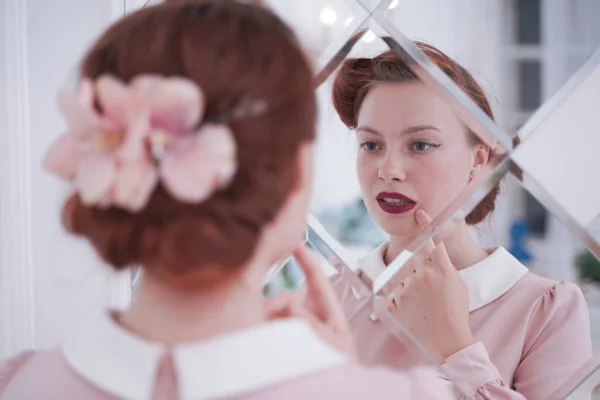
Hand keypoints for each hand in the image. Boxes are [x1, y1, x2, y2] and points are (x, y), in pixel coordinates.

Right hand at [263, 245, 357, 361]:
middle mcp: (307, 319)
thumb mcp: (334, 346)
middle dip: (278, 306)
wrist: (328, 393)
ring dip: (268, 321)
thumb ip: (314, 325)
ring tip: (267, 339)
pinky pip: (264, 328)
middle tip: (269, 321)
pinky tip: (257, 339)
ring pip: (272, 314)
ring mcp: (290, 331)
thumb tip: (291, 307)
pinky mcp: (276, 342)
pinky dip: (260, 331)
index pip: (317, 282)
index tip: (295, 243)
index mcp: (328, 314)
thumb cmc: (337, 372)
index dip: (308, 261)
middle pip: (286, 298)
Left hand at [389, 209, 474, 364]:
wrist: (450, 340)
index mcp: (441, 268)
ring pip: (401, 278)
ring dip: (409, 288)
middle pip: (412, 259)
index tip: (419, 213)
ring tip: (422, 306)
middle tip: (427, 289)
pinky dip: (398, 302)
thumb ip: (443, 265)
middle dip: (417, 270)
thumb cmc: (456, 311)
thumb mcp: (458, 283)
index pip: (430, 240)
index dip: (425, 225)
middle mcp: (423, 274)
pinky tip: (413, 312)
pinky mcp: (395, 303)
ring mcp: (407, 288)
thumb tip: (433, 253)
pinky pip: (391, 295)